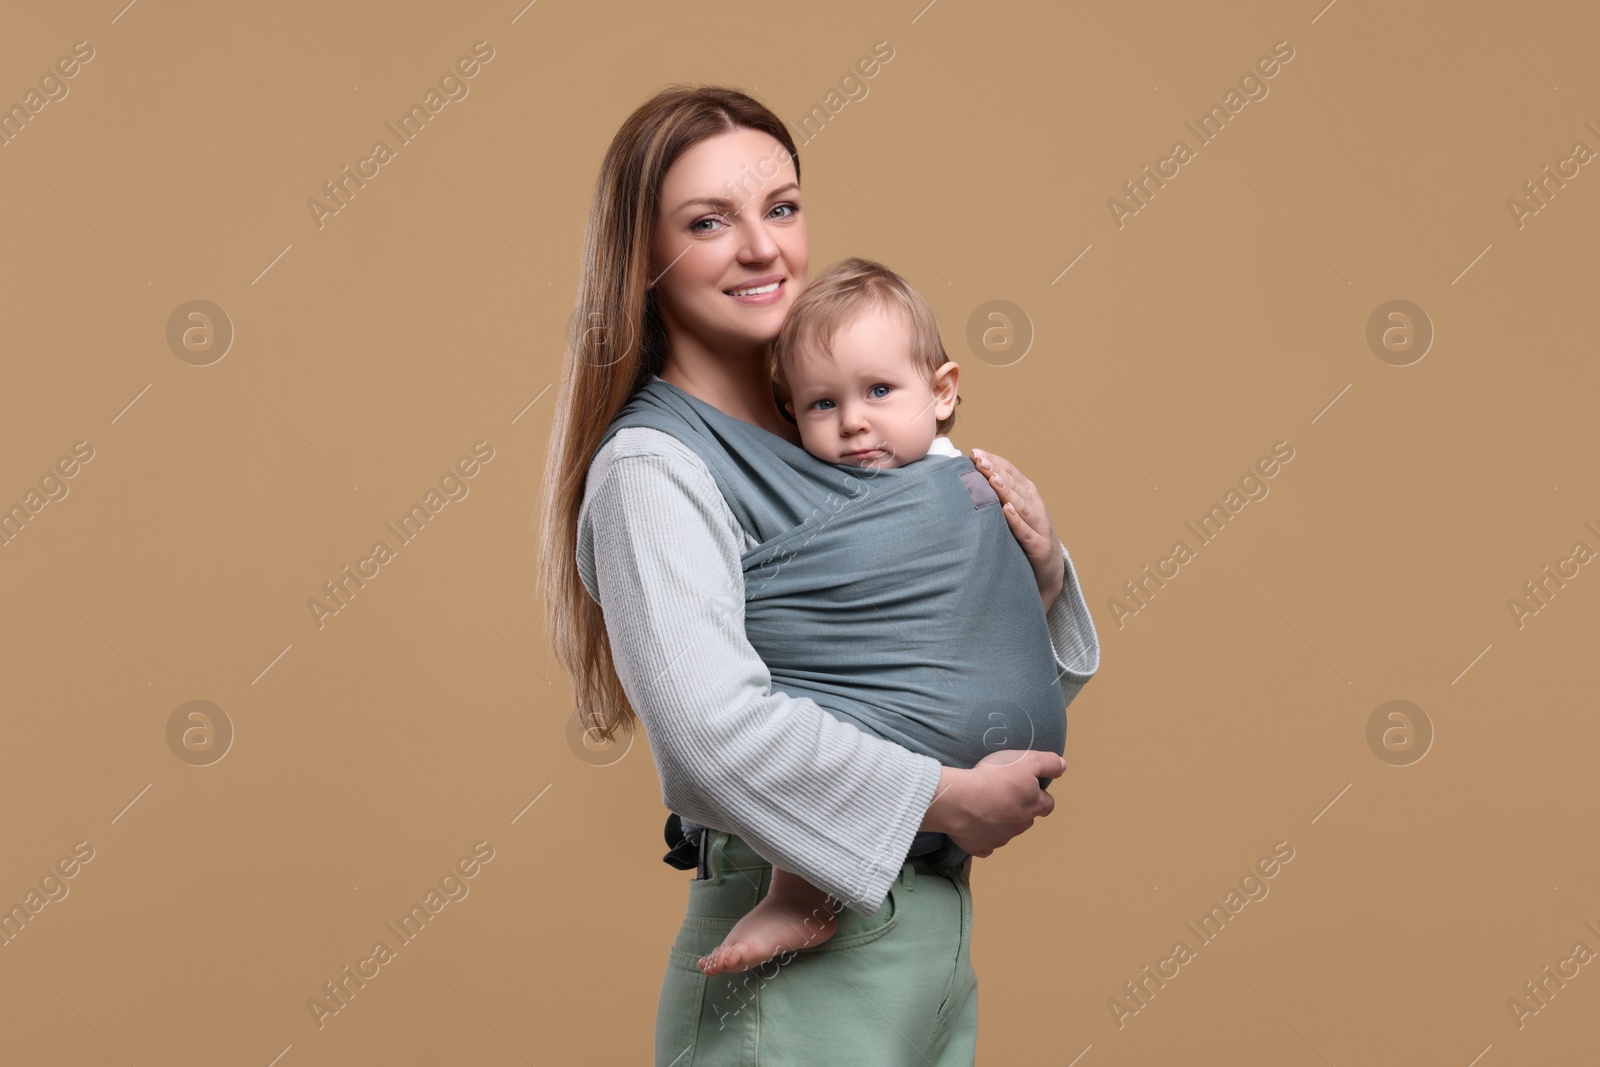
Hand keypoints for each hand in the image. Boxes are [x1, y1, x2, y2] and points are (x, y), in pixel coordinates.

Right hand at [921, 750, 1064, 857]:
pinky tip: (975, 827)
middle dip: (1020, 809)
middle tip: (1005, 795)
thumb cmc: (994, 778)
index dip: (1041, 796)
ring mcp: (1001, 839)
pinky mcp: (981, 847)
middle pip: (1027, 818)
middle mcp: (1020, 825)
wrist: (960, 800)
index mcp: (1033, 805)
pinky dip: (984, 837)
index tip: (1029, 788)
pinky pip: (986, 845)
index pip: (1047, 804)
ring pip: (1007, 831)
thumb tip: (1063, 767)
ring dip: (1002, 822)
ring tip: (986, 807)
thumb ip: (1048, 763)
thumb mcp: (1026, 760)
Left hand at [970, 448, 1064, 606]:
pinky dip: (1017, 521)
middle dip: (996, 471)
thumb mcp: (1012, 516)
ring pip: (1021, 505)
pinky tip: (1006, 510)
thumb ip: (996, 498)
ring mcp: (1041, 527)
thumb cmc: (1024, 541)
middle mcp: (1036, 507)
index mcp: (1028, 496)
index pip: (1010, 473)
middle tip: (979, 459)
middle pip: (1014, 485)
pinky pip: (1027, 534)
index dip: (994, 462)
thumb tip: (966, 480)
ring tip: (991, 478)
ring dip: (1006, 490)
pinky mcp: (1041, 549)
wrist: (1049, 575)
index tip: (974, 453)